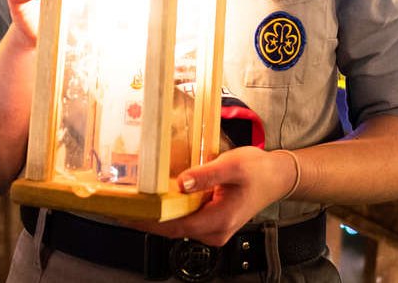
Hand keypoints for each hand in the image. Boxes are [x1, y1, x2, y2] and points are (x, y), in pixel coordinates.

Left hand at [127, 147, 297, 246]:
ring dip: (156, 215)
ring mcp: (213, 229)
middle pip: (172, 229)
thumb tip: (181, 182)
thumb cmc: (258, 171)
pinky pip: (185, 219)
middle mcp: (215, 231)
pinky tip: (155, 200)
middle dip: (146, 219)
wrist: (277, 176)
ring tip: (133, 201)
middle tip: (120, 206)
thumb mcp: (232, 165)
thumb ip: (206, 175)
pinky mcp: (211, 222)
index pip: (175, 226)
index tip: (128, 214)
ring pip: (178, 225)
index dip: (149, 222)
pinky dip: (169, 211)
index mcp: (219, 220)